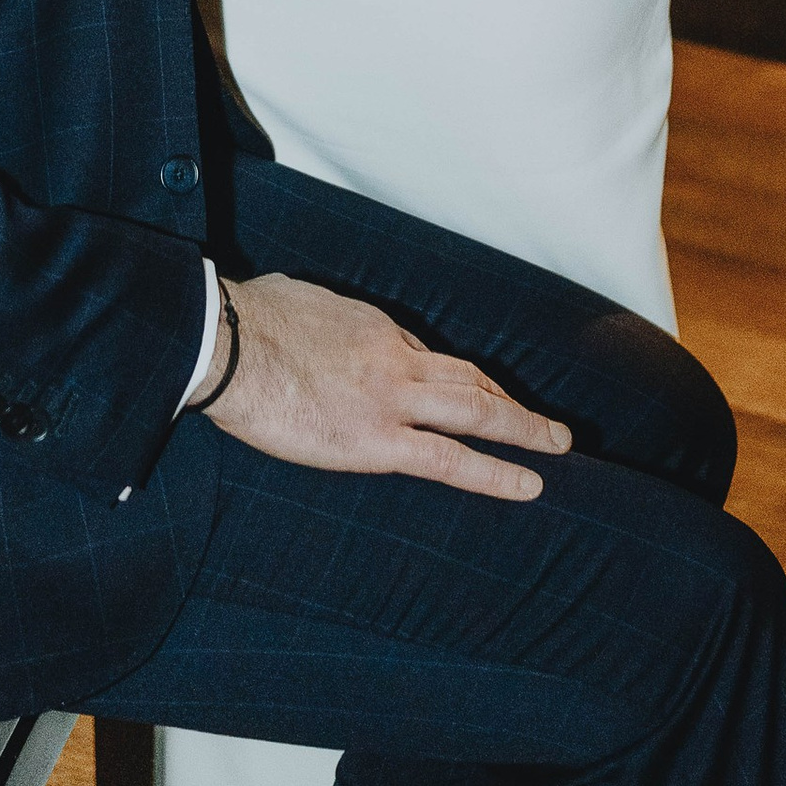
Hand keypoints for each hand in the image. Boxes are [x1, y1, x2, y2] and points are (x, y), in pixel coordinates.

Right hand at [194, 274, 567, 500]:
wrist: (226, 343)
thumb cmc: (247, 319)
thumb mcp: (300, 301)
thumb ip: (323, 322)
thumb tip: (314, 328)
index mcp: (374, 325)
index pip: (425, 356)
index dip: (454, 380)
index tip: (470, 400)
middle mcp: (395, 356)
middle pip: (468, 378)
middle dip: (512, 401)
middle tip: (549, 423)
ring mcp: (391, 397)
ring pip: (476, 410)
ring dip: (523, 427)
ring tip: (558, 446)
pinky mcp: (376, 441)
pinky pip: (449, 459)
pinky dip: (496, 472)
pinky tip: (529, 484)